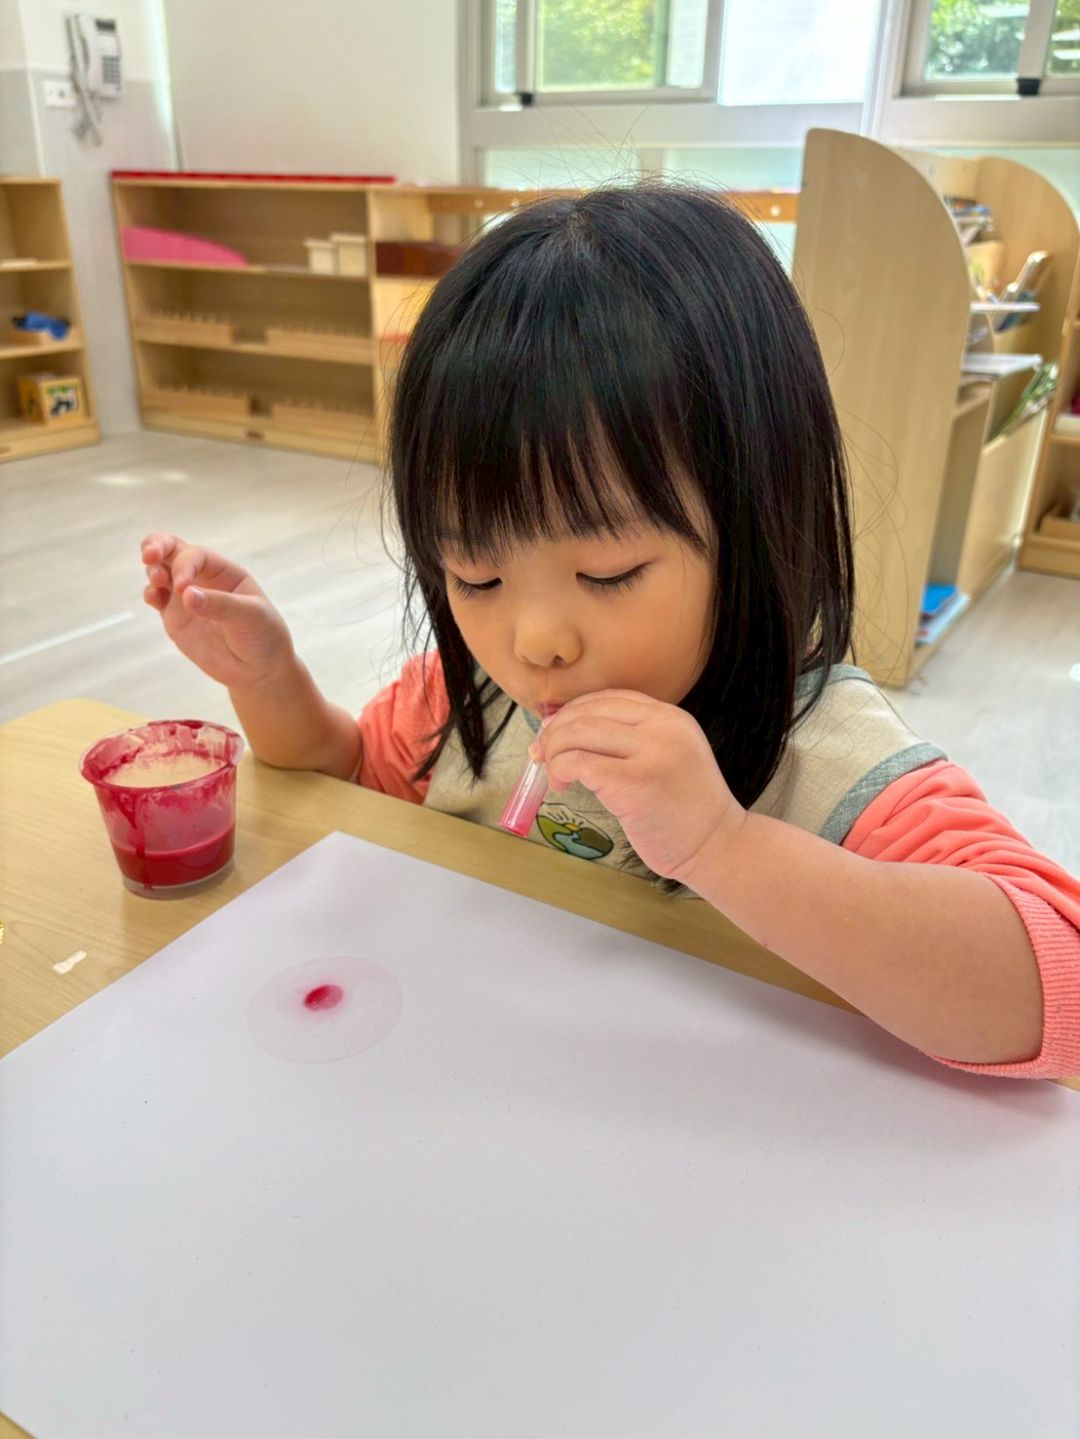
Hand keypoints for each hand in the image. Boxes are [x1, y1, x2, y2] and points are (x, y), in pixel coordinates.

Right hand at [140, 532, 294, 691]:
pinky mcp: (176, 618)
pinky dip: (150, 593)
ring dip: (153, 571)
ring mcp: (186, 597)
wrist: (259, 670)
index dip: (185, 565)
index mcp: (225, 571)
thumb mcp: (251, 617)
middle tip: (149, 554)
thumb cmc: (264, 637)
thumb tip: (186, 595)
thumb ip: (221, 605)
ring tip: (157, 582)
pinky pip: (156, 598)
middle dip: (157, 545)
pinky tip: (153, 597)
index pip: (197, 556)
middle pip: (173, 550)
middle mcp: (203, 579)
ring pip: (160, 571)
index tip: (183, 587)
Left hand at [533, 690, 745, 883]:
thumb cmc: (686, 811)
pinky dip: (560, 768)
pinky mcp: (633, 783)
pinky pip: (579, 762)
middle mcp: (662, 728)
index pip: (610, 698)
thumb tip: (569, 731)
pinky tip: (561, 783)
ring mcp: (650, 754)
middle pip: (589, 712)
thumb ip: (633, 740)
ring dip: (554, 750)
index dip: (574, 711)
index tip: (555, 730)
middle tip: (542, 752)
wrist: (718, 846)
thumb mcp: (670, 756)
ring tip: (553, 773)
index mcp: (671, 718)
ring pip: (579, 733)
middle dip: (555, 730)